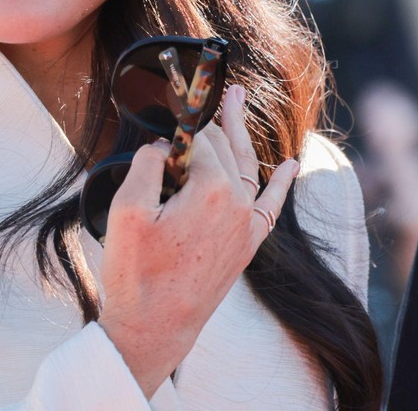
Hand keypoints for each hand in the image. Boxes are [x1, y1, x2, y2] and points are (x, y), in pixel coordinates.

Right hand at [97, 85, 298, 397]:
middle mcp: (239, 206)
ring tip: (236, 101)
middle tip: (207, 89)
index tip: (166, 103)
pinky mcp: (247, 246)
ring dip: (240, 133)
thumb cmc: (136, 273)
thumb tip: (163, 147)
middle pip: (224, 148)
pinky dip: (281, 183)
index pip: (197, 141)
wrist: (154, 329)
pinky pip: (271, 206)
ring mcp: (247, 227)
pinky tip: (290, 165)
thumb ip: (147, 166)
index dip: (178, 125)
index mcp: (212, 191)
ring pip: (249, 167)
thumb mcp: (127, 211)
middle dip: (211, 120)